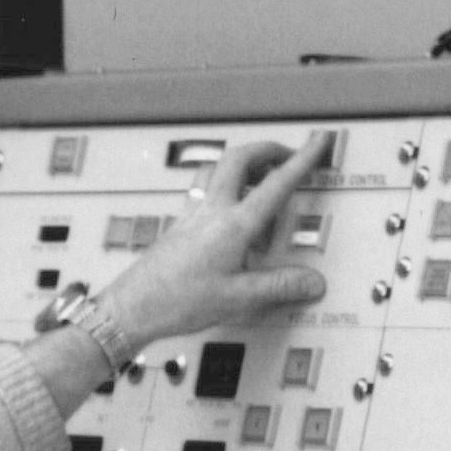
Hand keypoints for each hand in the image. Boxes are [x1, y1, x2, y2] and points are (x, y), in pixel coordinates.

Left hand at [83, 132, 332, 353]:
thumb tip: (311, 281)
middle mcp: (211, 211)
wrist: (132, 307)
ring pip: (216, 168)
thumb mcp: (238, 298)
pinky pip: (202, 189)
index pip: (275, 184)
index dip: (301, 160)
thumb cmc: (176, 301)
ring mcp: (191, 214)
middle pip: (239, 158)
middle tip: (287, 154)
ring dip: (241, 162)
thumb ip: (278, 286)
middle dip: (267, 149)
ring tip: (259, 175)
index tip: (317, 143)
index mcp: (232, 225)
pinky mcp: (179, 224)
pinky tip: (227, 206)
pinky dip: (221, 185)